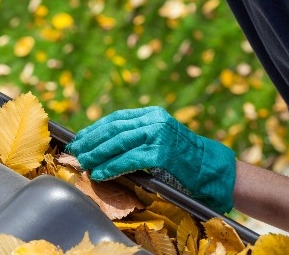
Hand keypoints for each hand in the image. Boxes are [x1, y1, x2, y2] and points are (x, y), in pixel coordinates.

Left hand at [66, 106, 236, 213]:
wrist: (213, 170)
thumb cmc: (184, 160)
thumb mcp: (160, 139)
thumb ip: (137, 137)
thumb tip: (103, 146)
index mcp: (152, 114)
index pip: (115, 118)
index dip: (94, 129)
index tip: (79, 139)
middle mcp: (154, 120)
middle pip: (113, 129)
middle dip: (90, 141)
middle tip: (74, 152)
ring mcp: (158, 135)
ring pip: (118, 142)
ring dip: (96, 154)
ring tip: (83, 163)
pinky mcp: (161, 153)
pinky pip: (129, 159)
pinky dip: (111, 167)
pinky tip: (100, 173)